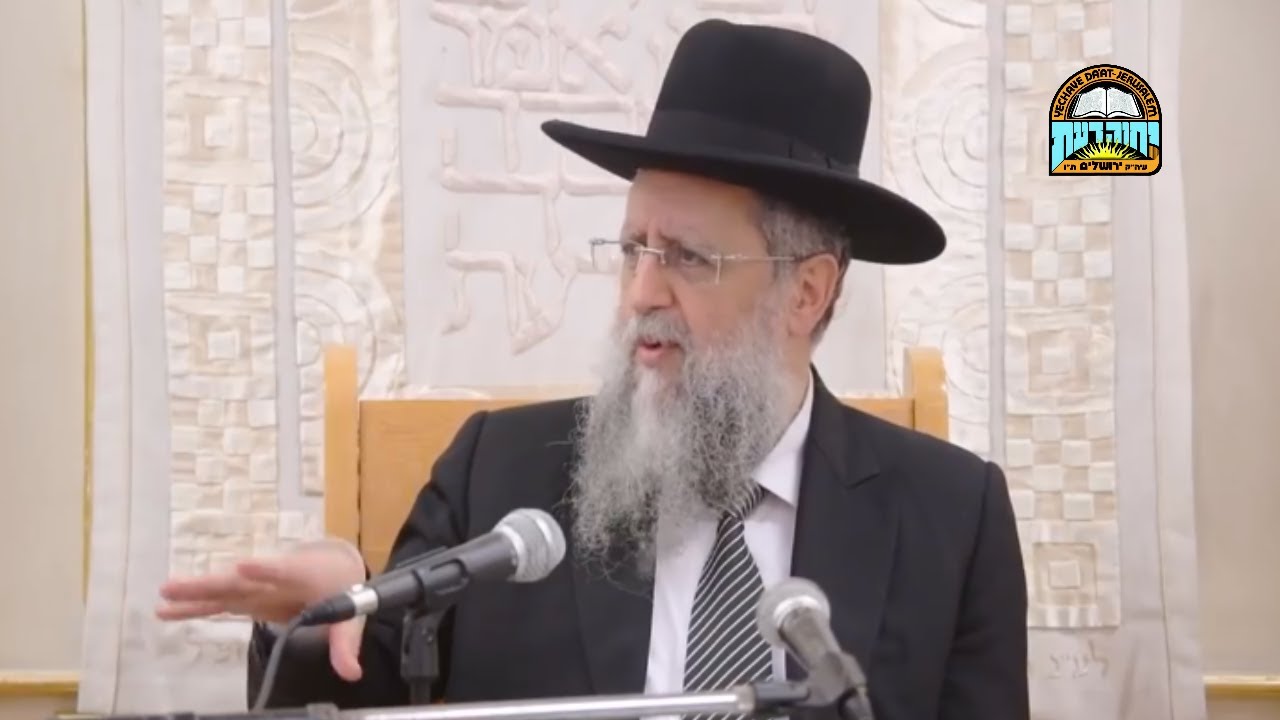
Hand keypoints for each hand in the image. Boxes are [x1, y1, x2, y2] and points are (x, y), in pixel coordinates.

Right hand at [155, 539, 368, 680]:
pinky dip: (194, 607)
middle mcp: (271, 578)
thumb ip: (345, 644)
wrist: (334, 565)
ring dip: (193, 594)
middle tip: (175, 586)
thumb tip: (351, 673)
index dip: (265, 570)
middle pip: (238, 581)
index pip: (282, 571)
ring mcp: (256, 587)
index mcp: (300, 575)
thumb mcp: (351, 615)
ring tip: (163, 596)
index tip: (244, 565)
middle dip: (210, 584)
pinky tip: (167, 611)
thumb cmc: (340, 586)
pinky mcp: (247, 598)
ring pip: (221, 590)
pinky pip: (218, 603)